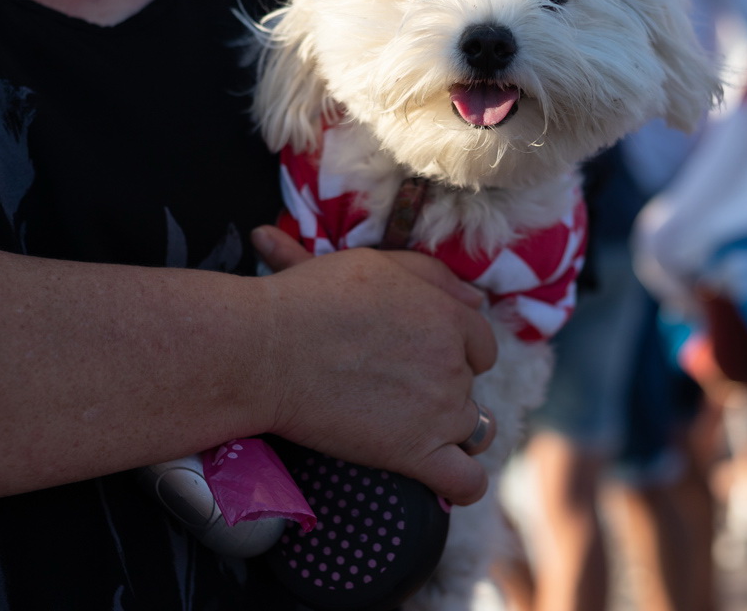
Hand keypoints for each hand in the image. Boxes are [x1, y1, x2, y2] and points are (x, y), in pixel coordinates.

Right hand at [251, 226, 495, 504]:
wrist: (266, 350)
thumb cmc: (311, 299)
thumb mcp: (377, 263)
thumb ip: (434, 275)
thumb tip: (477, 299)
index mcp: (448, 318)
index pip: (481, 345)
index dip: (455, 351)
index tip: (417, 355)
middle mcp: (453, 365)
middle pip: (469, 385)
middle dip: (441, 386)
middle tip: (393, 384)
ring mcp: (439, 412)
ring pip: (474, 429)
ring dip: (451, 429)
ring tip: (409, 424)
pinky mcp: (415, 454)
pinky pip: (466, 481)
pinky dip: (463, 483)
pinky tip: (443, 475)